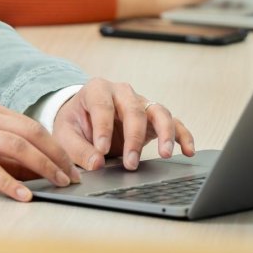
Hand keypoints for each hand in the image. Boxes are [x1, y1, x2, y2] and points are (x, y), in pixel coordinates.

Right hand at [0, 100, 79, 201]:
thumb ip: (11, 157)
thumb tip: (45, 171)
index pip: (32, 125)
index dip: (55, 147)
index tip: (70, 167)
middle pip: (29, 132)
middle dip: (54, 156)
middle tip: (69, 176)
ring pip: (15, 146)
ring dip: (41, 167)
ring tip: (56, 183)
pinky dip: (10, 183)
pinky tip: (24, 196)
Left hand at [52, 77, 195, 171]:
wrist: (84, 118)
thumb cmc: (76, 123)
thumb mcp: (65, 134)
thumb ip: (78, 149)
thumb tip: (96, 163)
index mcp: (97, 90)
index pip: (103, 106)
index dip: (103, 128)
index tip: (101, 150)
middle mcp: (122, 92)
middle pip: (134, 109)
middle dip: (133, 137)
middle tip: (130, 163)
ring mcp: (141, 103)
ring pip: (158, 112)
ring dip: (164, 133)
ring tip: (165, 154)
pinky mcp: (153, 118)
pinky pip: (173, 123)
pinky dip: (182, 135)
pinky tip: (187, 151)